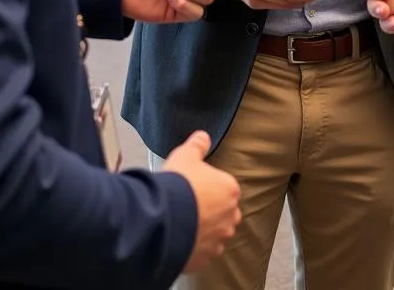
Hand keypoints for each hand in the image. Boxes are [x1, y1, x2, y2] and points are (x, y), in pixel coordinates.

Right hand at [163, 131, 240, 272]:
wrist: (163, 218)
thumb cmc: (178, 185)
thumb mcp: (185, 155)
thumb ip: (197, 145)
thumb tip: (203, 136)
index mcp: (230, 189)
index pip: (224, 187)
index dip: (208, 187)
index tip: (195, 188)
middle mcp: (230, 216)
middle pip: (223, 212)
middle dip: (211, 210)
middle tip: (190, 206)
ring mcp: (219, 239)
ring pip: (215, 234)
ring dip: (204, 230)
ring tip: (184, 224)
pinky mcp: (205, 258)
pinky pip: (203, 252)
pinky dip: (195, 247)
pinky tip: (181, 239)